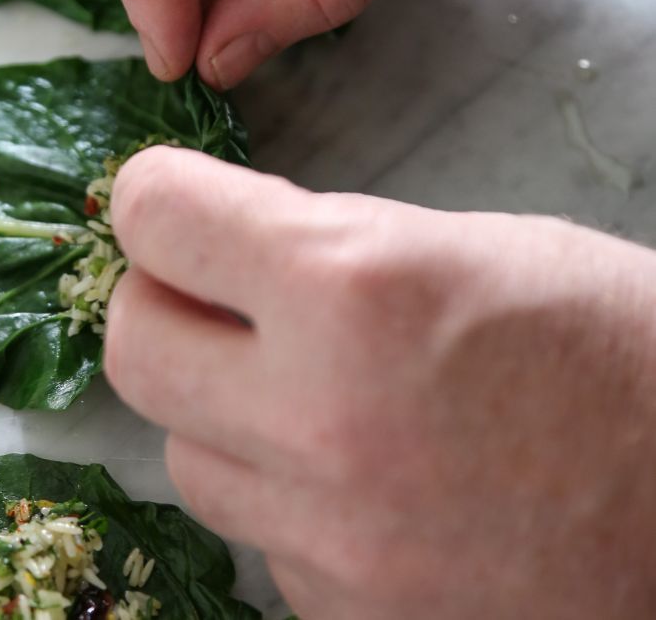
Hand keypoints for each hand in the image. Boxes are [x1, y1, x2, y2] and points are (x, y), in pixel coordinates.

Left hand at [105, 147, 655, 617]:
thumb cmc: (604, 338)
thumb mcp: (452, 248)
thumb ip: (315, 247)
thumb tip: (219, 255)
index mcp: (350, 290)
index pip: (154, 217)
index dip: (157, 197)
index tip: (174, 203)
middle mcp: (318, 422)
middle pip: (134, 348)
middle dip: (163, 306)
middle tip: (218, 297)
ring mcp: (332, 543)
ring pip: (185, 455)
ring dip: (223, 413)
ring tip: (312, 395)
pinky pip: (261, 540)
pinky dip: (286, 500)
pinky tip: (366, 482)